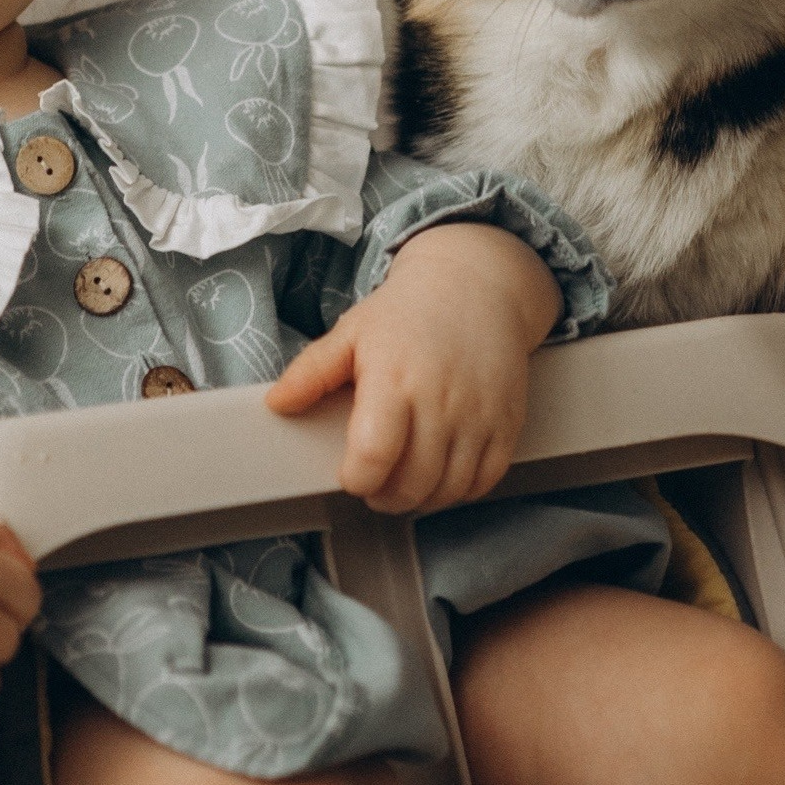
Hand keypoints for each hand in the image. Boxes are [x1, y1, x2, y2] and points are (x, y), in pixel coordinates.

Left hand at [266, 223, 560, 513]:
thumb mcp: (352, 332)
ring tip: (404, 484)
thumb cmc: (409, 311)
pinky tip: (441, 476)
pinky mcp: (507, 422)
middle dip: (385, 497)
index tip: (350, 475)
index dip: (358, 479)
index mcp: (394, 379)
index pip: (374, 455)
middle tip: (374, 485)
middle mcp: (441, 401)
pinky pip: (485, 479)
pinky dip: (461, 491)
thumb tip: (277, 403)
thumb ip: (312, 372)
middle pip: (413, 482)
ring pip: (449, 489)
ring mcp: (479, 415)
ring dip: (421, 499)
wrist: (476, 286)